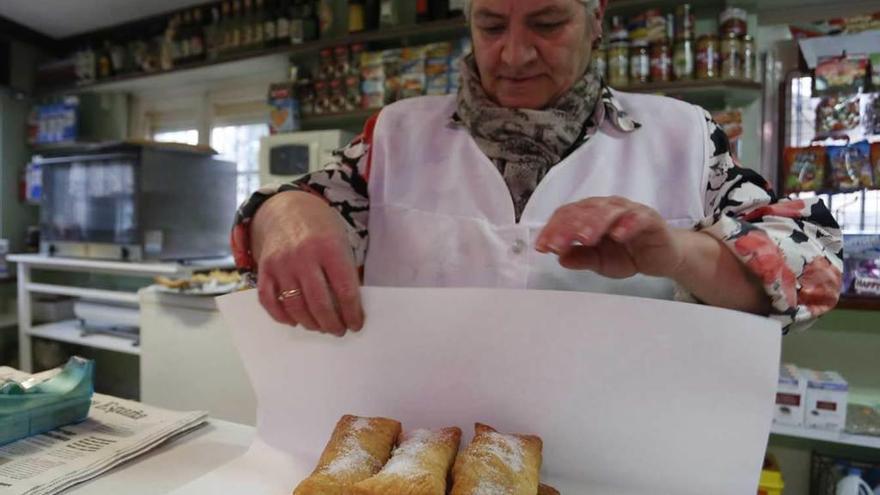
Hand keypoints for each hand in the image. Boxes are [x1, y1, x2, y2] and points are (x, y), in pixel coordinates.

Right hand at [251, 191, 363, 335]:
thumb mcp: (340, 241)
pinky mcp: (264, 269)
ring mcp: (281, 263)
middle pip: (319, 303)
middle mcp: (303, 256)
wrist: (287, 207)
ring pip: (295, 306)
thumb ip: (344, 271)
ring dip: (310, 323)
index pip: (345, 290)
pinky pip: (269, 301)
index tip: (356, 324)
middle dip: (332, 323)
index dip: (352, 313)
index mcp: (329, 248)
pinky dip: (281, 316)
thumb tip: (350, 307)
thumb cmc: (320, 228)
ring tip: (320, 327)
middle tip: (338, 330)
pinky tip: (294, 321)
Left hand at [535, 196, 685, 279]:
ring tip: (584, 238)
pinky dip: (627, 224)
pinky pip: (637, 217)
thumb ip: (580, 258)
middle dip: (568, 228)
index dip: (553, 230)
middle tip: (558, 244)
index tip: (542, 247)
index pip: (567, 216)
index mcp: (590, 215)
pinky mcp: (650, 218)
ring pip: (608, 211)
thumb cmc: (627, 254)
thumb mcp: (599, 262)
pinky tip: (617, 235)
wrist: (662, 257)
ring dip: (594, 223)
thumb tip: (559, 257)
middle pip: (584, 211)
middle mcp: (607, 207)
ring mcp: (628, 210)